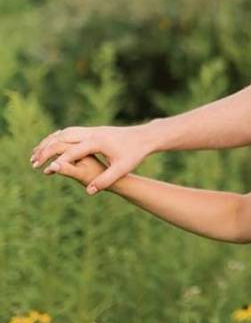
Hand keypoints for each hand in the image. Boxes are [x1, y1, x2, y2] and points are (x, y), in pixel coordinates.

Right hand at [31, 125, 155, 194]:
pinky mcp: (92, 130)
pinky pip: (69, 131)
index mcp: (97, 142)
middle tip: (32, 163)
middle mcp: (92, 133)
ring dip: (47, 142)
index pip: (72, 151)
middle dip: (46, 150)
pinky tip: (49, 145)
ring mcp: (91, 130)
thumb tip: (90, 191)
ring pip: (63, 132)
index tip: (46, 171)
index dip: (58, 161)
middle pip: (62, 138)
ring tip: (35, 154)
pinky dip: (56, 137)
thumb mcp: (122, 168)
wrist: (145, 137)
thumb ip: (106, 180)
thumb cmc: (135, 153)